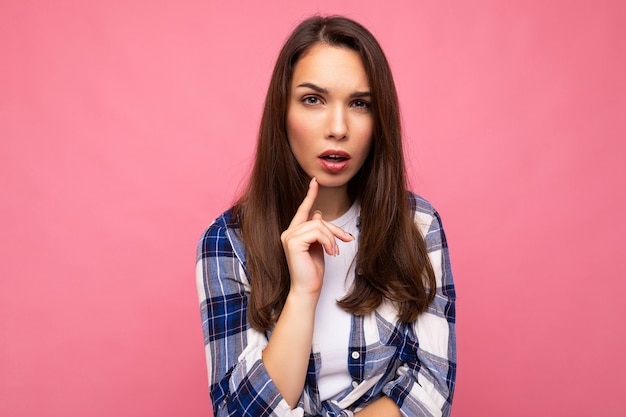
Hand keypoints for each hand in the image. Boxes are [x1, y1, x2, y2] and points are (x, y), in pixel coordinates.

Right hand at [280, 177, 353, 297]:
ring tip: (335, 252)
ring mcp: (289, 236)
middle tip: (347, 239)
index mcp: (294, 233)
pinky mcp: (293, 242)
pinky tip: (331, 253)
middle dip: (335, 229)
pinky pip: (317, 232)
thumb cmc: (312, 272)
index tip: (315, 182)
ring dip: (332, 238)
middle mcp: (288, 232)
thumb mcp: (319, 247)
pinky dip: (328, 242)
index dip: (310, 195)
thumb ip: (317, 231)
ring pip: (318, 225)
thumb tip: (318, 214)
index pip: (303, 210)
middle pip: (317, 219)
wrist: (307, 289)